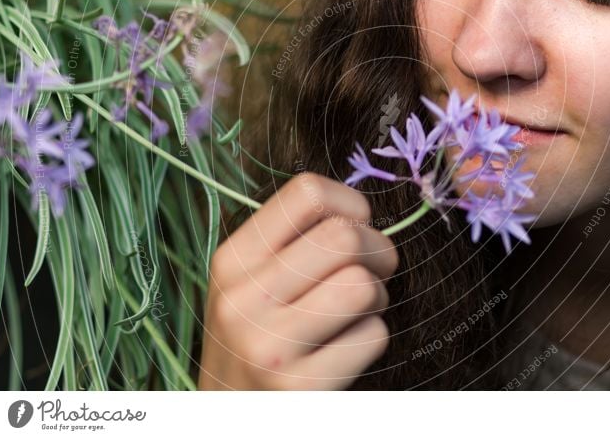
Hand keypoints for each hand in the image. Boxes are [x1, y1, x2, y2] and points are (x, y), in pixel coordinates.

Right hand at [198, 172, 398, 389]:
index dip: (350, 204)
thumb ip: (294, 240)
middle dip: (378, 251)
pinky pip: (372, 336)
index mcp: (232, 259)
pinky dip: (372, 338)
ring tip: (358, 310)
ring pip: (361, 284)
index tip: (353, 226)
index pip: (308, 192)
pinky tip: (347, 348)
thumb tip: (359, 209)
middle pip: (344, 236)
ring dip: (376, 296)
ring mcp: (267, 346)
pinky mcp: (298, 388)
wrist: (232, 418)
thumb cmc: (260, 336)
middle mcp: (242, 299)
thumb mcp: (252, 281)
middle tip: (373, 272)